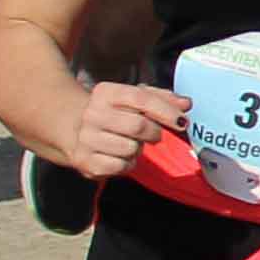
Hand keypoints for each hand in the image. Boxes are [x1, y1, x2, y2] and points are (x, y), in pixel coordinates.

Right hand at [52, 73, 189, 181]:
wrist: (73, 128)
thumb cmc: (115, 111)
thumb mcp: (135, 99)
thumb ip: (163, 99)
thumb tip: (187, 104)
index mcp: (105, 93)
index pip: (141, 99)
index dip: (166, 111)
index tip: (182, 122)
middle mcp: (92, 113)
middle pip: (138, 126)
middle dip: (154, 133)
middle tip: (154, 134)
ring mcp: (85, 138)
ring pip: (130, 149)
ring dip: (139, 149)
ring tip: (129, 142)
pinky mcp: (84, 161)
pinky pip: (121, 166)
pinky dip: (128, 163)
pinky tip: (119, 155)